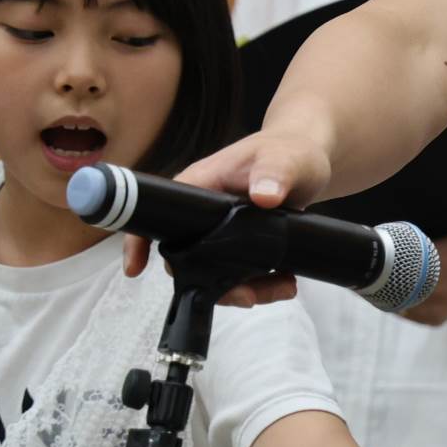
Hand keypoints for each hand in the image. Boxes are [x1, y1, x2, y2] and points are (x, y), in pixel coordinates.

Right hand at [122, 130, 330, 304]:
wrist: (312, 160)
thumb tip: (263, 195)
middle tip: (248, 296)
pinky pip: (240, 273)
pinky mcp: (243, 245)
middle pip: (189, 257)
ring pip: (216, 272)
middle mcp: (205, 213)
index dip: (141, 241)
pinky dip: (261, 284)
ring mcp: (222, 232)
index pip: (160, 213)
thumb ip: (276, 172)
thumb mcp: (286, 158)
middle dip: (211, 283)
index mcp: (202, 185)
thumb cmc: (291, 150)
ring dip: (244, 288)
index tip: (135, 269)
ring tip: (282, 286)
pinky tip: (286, 282)